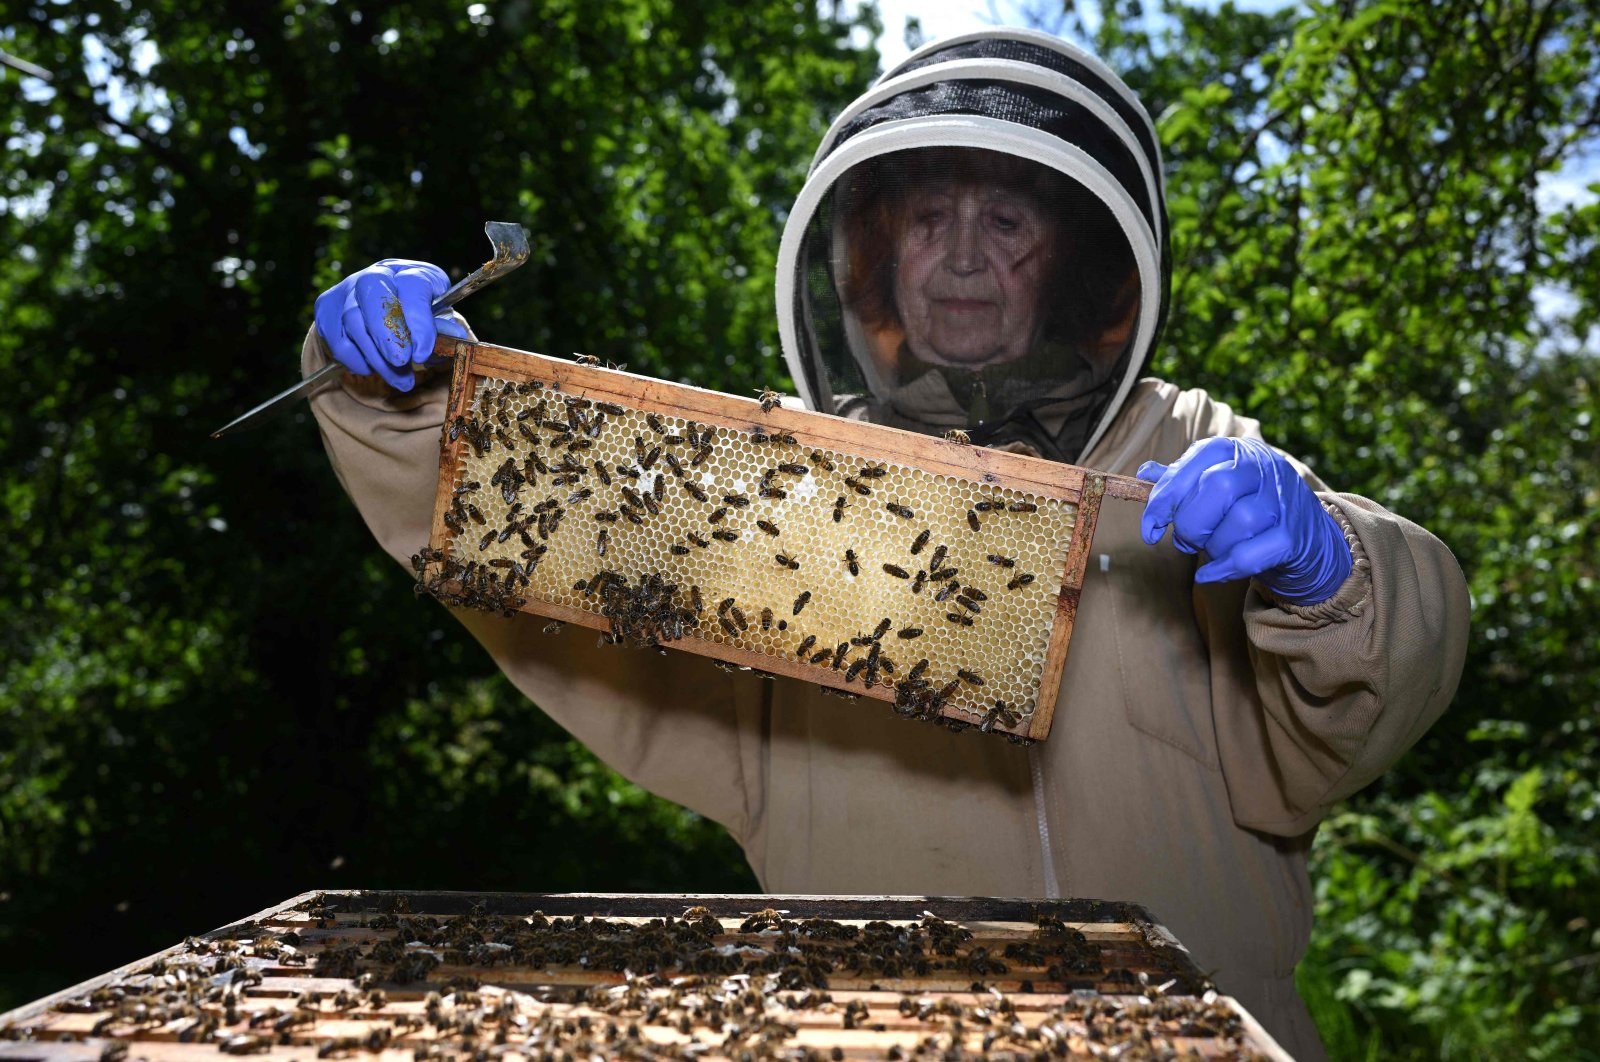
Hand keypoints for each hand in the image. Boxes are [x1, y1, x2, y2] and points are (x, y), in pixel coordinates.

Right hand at [313, 259, 467, 391]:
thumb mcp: (437, 319)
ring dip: (376, 358)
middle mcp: (376, 275)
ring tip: (399, 380)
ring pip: (354, 323)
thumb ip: (443, 328)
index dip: (418, 321)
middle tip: (402, 363)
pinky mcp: (327, 307)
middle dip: (388, 335)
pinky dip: (355, 359)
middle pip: (373, 298)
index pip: (413, 287)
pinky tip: (373, 368)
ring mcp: (347, 290)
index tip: (423, 352)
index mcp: (409, 272)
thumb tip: (456, 337)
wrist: (382, 308)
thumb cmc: (416, 315)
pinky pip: (336, 339)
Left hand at [1136, 437, 1352, 605]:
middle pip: (1218, 486)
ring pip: (1239, 521)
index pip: (1194, 463)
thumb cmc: (1249, 507)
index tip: (1150, 528)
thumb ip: (1182, 479)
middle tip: (1185, 541)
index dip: (1164, 497)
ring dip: (1212, 545)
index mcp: (1237, 450)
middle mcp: (1263, 468)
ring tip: (1209, 551)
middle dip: (1191, 521)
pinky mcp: (1293, 537)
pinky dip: (1225, 568)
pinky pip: (1253, 554)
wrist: (1308, 538)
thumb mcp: (1217, 484)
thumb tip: (1144, 471)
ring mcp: (1282, 501)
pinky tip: (1210, 574)